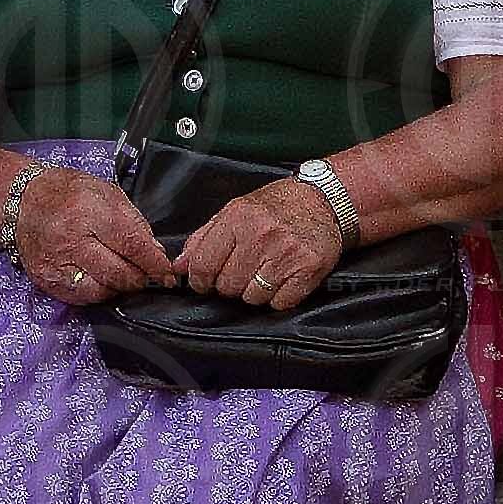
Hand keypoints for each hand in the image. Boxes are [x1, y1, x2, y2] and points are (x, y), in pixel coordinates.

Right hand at [11, 165, 177, 307]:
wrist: (22, 202)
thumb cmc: (68, 193)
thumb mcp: (106, 193)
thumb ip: (134, 222)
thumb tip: (155, 253)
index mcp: (89, 212)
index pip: (132, 246)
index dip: (155, 264)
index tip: (168, 274)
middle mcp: (71, 241)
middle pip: (120, 274)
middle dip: (140, 278)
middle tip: (146, 274)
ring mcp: (57, 264)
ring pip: (103, 291)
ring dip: (120, 286)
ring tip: (123, 274)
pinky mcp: (47, 280)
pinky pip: (83, 298)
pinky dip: (99, 292)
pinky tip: (101, 278)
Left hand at [176, 177, 344, 309]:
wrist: (323, 200)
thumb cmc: (276, 206)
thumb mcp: (234, 211)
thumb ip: (203, 238)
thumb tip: (179, 266)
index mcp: (237, 219)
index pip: (204, 265)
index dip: (200, 280)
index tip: (205, 282)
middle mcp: (261, 236)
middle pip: (228, 286)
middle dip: (229, 285)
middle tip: (241, 272)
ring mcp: (286, 254)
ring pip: (253, 297)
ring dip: (254, 292)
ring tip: (263, 273)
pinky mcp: (308, 270)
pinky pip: (280, 302)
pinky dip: (278, 297)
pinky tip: (281, 279)